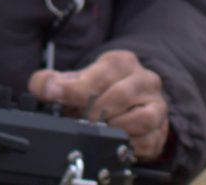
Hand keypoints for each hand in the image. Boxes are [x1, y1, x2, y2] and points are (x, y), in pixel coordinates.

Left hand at [28, 50, 170, 160]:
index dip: (76, 88)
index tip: (57, 96)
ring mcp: (157, 104)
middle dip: (94, 112)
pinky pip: (149, 140)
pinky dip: (130, 144)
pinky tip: (115, 142)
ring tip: (98, 130)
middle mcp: (144, 79)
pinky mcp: (162, 128)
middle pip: (120, 96)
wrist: (129, 102)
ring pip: (142, 118)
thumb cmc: (99, 90)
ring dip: (115, 127)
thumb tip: (43, 87)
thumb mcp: (75, 80)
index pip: (101, 73)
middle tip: (79, 120)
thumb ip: (53, 81)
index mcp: (121, 62)